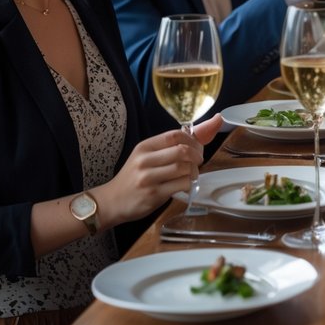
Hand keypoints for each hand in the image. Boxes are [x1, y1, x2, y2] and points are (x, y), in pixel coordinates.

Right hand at [96, 115, 223, 227]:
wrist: (112, 201)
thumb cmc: (135, 176)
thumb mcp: (148, 156)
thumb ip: (173, 144)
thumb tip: (213, 122)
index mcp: (144, 147)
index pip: (175, 135)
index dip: (193, 139)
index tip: (197, 147)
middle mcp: (144, 160)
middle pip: (182, 151)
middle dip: (197, 155)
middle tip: (197, 162)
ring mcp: (148, 178)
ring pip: (184, 168)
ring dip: (194, 171)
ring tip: (190, 175)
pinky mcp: (154, 194)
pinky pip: (182, 185)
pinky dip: (189, 184)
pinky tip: (184, 185)